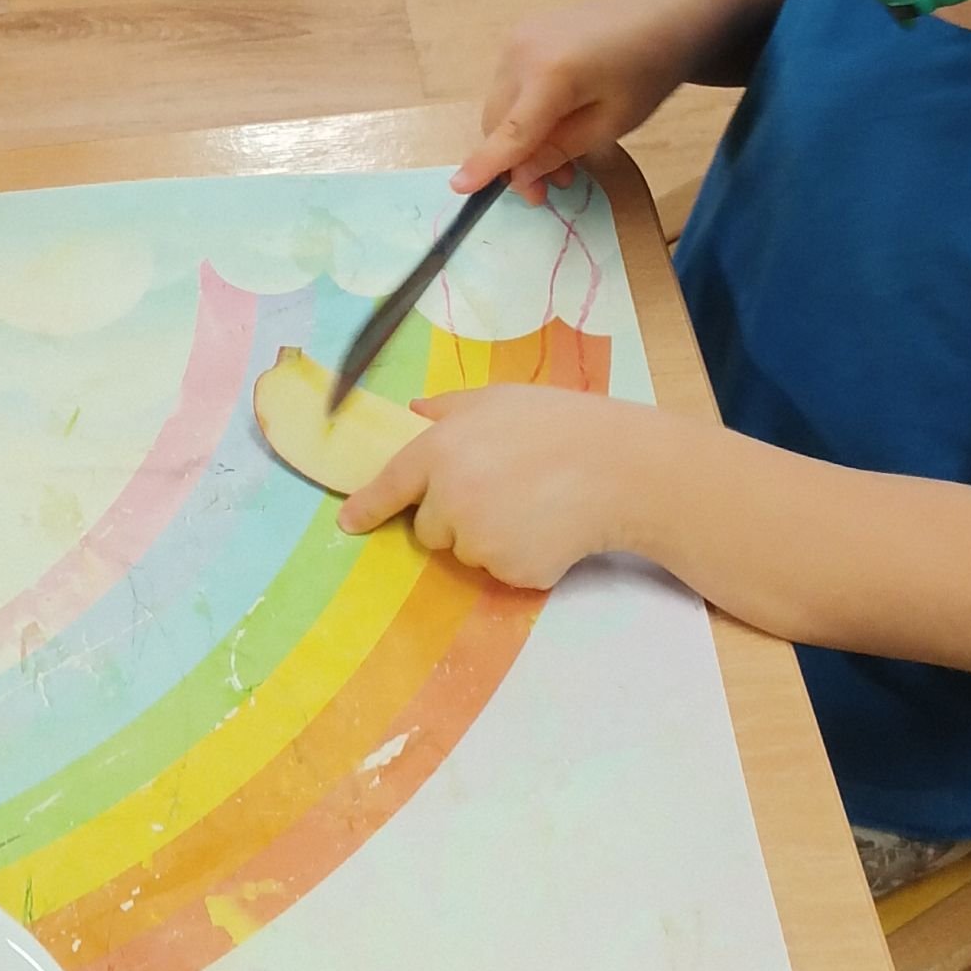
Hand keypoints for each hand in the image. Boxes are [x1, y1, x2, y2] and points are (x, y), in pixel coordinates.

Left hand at [339, 384, 660, 588]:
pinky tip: (551, 529)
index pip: (390, 485)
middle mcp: (449, 497)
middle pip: (428, 527)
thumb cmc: (563, 424)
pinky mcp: (508, 570)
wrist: (622, 469)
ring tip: (535, 506)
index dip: (367, 506)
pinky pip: (500, 571)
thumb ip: (450, 408)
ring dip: (489, 538)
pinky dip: (521, 558)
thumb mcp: (501, 399)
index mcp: (441, 449)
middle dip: (454, 516)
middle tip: (505, 491)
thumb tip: (413, 411)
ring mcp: (478, 538)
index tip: (348, 524)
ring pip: (465, 552)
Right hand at [452, 0, 697, 202]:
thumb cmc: (649, 70)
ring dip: (520, 139)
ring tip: (562, 162)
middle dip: (514, 160)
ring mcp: (518, 38)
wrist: (663, 10)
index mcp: (549, 75)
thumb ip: (560, 149)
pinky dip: (523, 111)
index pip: (509, 132)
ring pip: (501, 106)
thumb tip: (519, 175)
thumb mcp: (613, 123)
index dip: (485, 164)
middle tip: (547, 191)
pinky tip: (555, 123)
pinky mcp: (522, 33)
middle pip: (497, 122)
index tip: (459, 189)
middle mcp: (521, 53)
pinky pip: (510, 85)